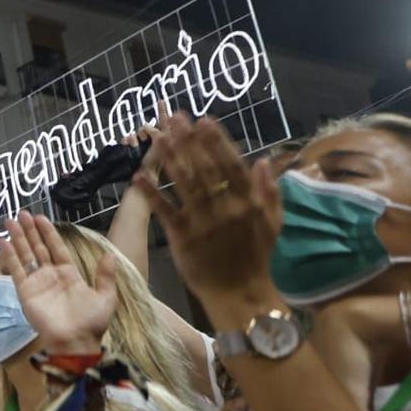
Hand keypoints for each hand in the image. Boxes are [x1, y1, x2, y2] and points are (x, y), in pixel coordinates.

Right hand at [0, 214, 114, 354]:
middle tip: (21, 214)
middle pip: (38, 248)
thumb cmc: (92, 322)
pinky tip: (4, 242)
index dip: (48, 233)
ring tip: (10, 221)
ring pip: (25, 255)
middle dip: (30, 231)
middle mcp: (50, 275)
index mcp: (69, 274)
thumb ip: (105, 276)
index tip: (41, 218)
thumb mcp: (105, 297)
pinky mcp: (25, 292)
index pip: (56, 248)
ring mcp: (36, 283)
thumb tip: (110, 255)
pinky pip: (16, 270)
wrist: (75, 343)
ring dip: (18, 238)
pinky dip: (9, 256)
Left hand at [131, 114, 281, 303]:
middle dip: (189, 141)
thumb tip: (261, 161)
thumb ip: (268, 191)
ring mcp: (203, 222)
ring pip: (185, 183)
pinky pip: (165, 210)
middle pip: (205, 167)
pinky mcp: (183, 237)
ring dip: (170, 158)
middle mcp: (226, 207)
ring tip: (157, 136)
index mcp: (249, 201)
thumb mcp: (273, 222)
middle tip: (174, 118)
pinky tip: (138, 176)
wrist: (241, 293)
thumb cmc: (256, 256)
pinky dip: (152, 192)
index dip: (216, 141)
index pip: (231, 164)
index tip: (203, 119)